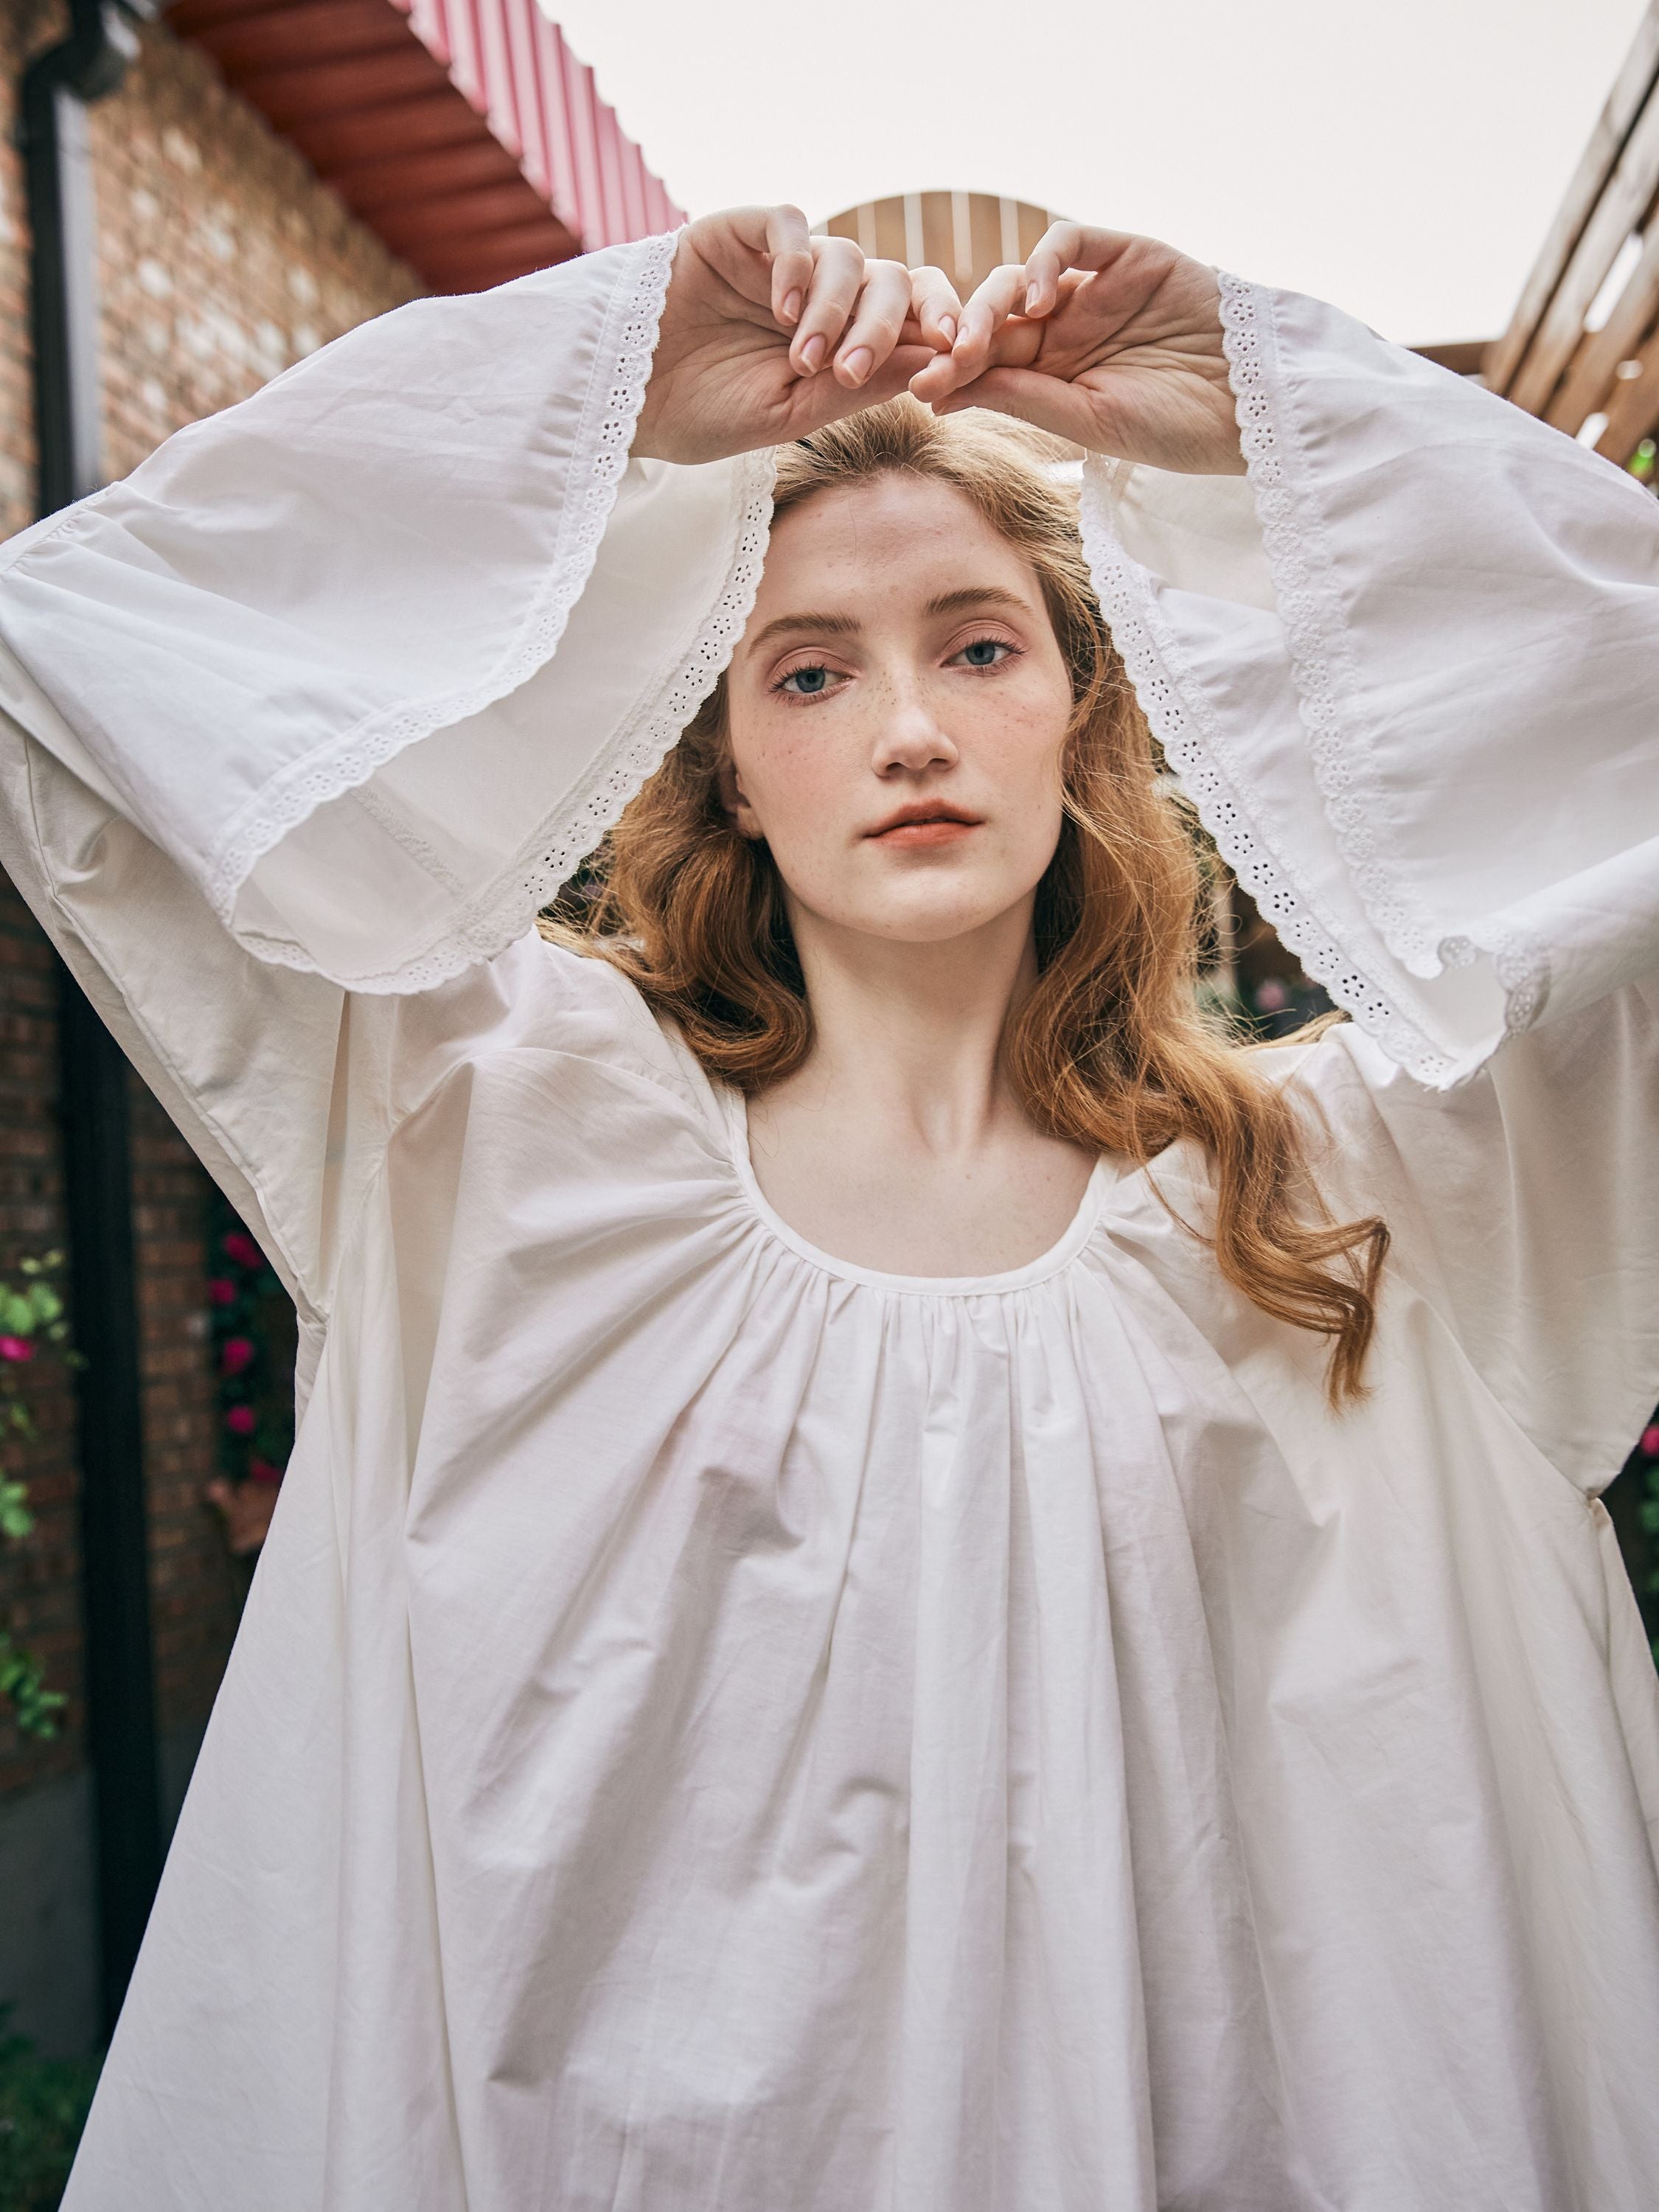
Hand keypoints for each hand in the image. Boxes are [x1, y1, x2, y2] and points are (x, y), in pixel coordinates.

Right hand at [633, 206, 958, 465]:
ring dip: (837, 310)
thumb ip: (856, 388)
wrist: (626, 398)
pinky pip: (792, 226)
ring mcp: (787, 262)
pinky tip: (784, 310)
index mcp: (848, 341)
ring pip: (848, 256)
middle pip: (893, 282)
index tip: (955, 363)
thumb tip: (932, 362)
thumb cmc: (705, 414)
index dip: (945, 332)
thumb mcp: (790, 414)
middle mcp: (827, 296)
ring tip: (804, 359)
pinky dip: (799, 264)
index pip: (917, 319)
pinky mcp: (742, 231)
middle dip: (888, 327)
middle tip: (853, 373)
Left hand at [907, 223, 1243, 474]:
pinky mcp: (1129, 255)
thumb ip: (1021, 400)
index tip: (915, 389)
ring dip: (987, 305)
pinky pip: (1071, 241)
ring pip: (1019, 278)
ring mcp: (1097, 290)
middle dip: (958, 340)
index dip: (948, 370)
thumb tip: (939, 393)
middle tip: (940, 365)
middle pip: (993, 320)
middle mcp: (1068, 329)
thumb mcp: (1089, 423)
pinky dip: (1044, 262)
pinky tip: (1036, 303)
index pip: (986, 363)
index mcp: (1054, 377)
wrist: (1253, 406)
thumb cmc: (1176, 428)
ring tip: (977, 341)